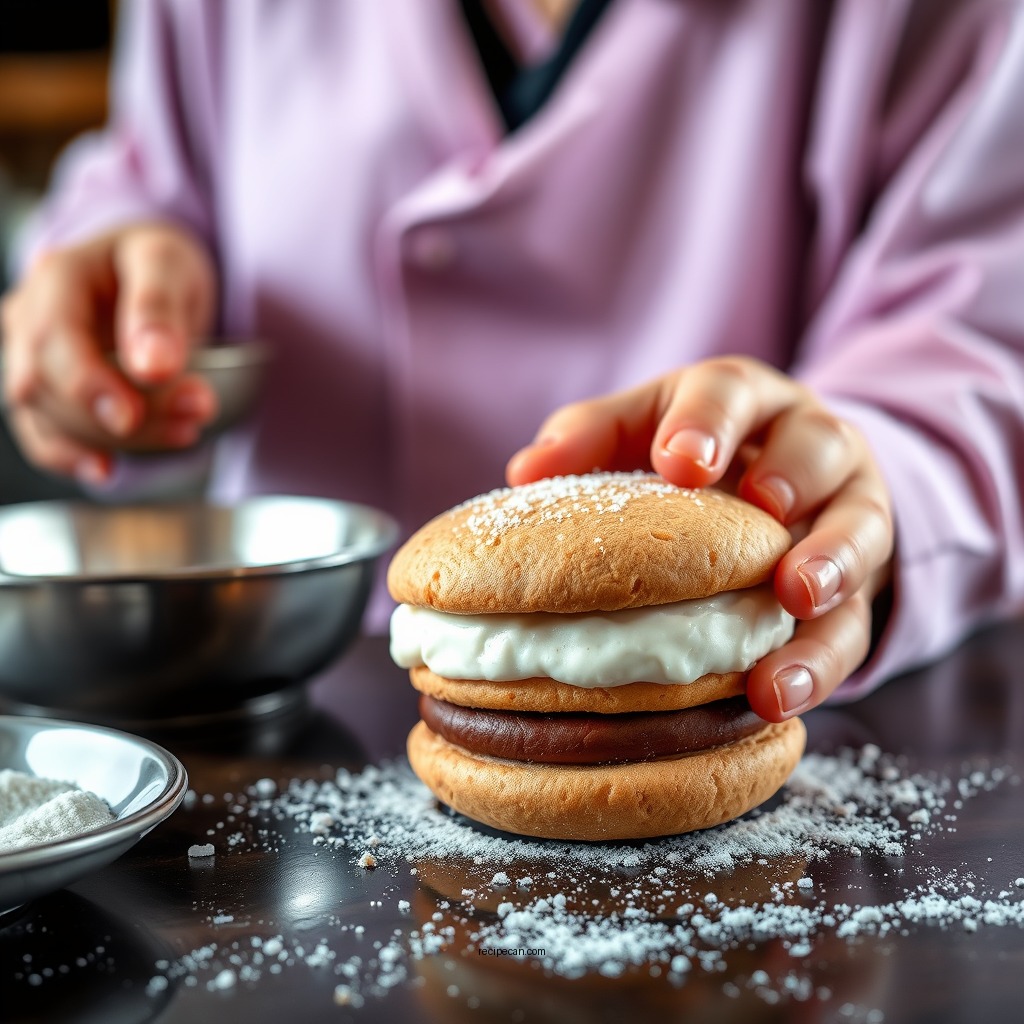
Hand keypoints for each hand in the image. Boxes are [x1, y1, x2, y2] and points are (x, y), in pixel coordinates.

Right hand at [1, 222, 217, 483]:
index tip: (131, 417)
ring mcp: (29, 356)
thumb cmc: (154, 262)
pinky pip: (43, 435)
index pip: (54, 338)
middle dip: (122, 414)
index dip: (88, 385)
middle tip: (195, 413)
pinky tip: (108, 469)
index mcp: (56, 276)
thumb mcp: (168, 264)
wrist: (148, 271)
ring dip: (116, 438)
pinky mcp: (45, 391)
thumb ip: (158, 309)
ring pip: (50, 416)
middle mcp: (29, 317)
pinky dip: (74, 457)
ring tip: (185, 428)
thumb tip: (154, 368)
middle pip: (50, 384)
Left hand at [506, 356, 893, 720]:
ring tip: (795, 601)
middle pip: (817, 446)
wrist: (789, 489)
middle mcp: (808, 448)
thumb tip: (524, 474)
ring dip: (831, 567)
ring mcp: (847, 513)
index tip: (680, 462)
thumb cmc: (694, 457)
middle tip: (764, 508)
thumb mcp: (646, 430)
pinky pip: (854, 623)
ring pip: (860, 532)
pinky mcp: (861, 587)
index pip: (730, 392)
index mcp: (744, 402)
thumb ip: (593, 439)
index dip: (709, 422)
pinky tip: (777, 691)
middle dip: (793, 476)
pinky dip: (819, 659)